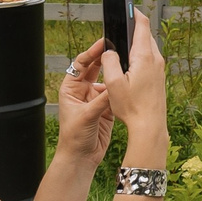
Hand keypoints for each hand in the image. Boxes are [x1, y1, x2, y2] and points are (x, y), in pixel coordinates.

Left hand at [54, 39, 116, 163]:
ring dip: (116, 73)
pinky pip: (115, 94)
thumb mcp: (87, 115)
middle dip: (106, 58)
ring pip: (108, 80)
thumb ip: (102, 100)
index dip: (92, 52)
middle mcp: (82, 91)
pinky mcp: (106, 108)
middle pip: (95, 68)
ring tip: (128, 63)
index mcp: (71, 88)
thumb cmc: (74, 137)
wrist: (81, 158)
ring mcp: (95, 99)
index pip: (81, 64)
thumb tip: (116, 85)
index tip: (104, 43)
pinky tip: (130, 82)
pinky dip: (122, 89)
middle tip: (119, 46)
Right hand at [100, 9, 167, 137]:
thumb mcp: (113, 83)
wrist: (150, 126)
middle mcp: (156, 59)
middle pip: (146, 35)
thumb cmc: (132, 107)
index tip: (128, 7)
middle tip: (122, 24)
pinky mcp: (159, 77)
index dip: (135, 13)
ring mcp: (160, 68)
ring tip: (123, 43)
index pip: (142, 26)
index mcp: (144, 56)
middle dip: (134, 27)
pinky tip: (131, 62)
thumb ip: (110, 62)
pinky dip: (141, 54)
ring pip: (149, 47)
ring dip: (138, 42)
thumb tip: (109, 50)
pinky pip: (151, 58)